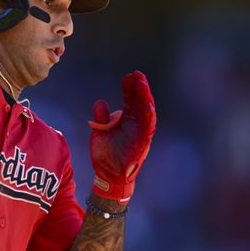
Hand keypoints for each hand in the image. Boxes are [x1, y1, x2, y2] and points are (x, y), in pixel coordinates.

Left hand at [88, 71, 155, 203]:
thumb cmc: (105, 156)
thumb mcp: (100, 132)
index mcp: (127, 121)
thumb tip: (100, 102)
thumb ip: (101, 118)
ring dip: (145, 98)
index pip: (130, 101)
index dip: (129, 89)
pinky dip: (149, 116)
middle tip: (137, 74)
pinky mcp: (142, 143)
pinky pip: (148, 128)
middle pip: (140, 103)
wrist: (106, 175)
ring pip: (146, 113)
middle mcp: (136, 125)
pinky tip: (148, 105)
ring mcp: (140, 134)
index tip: (128, 76)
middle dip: (139, 89)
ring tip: (142, 84)